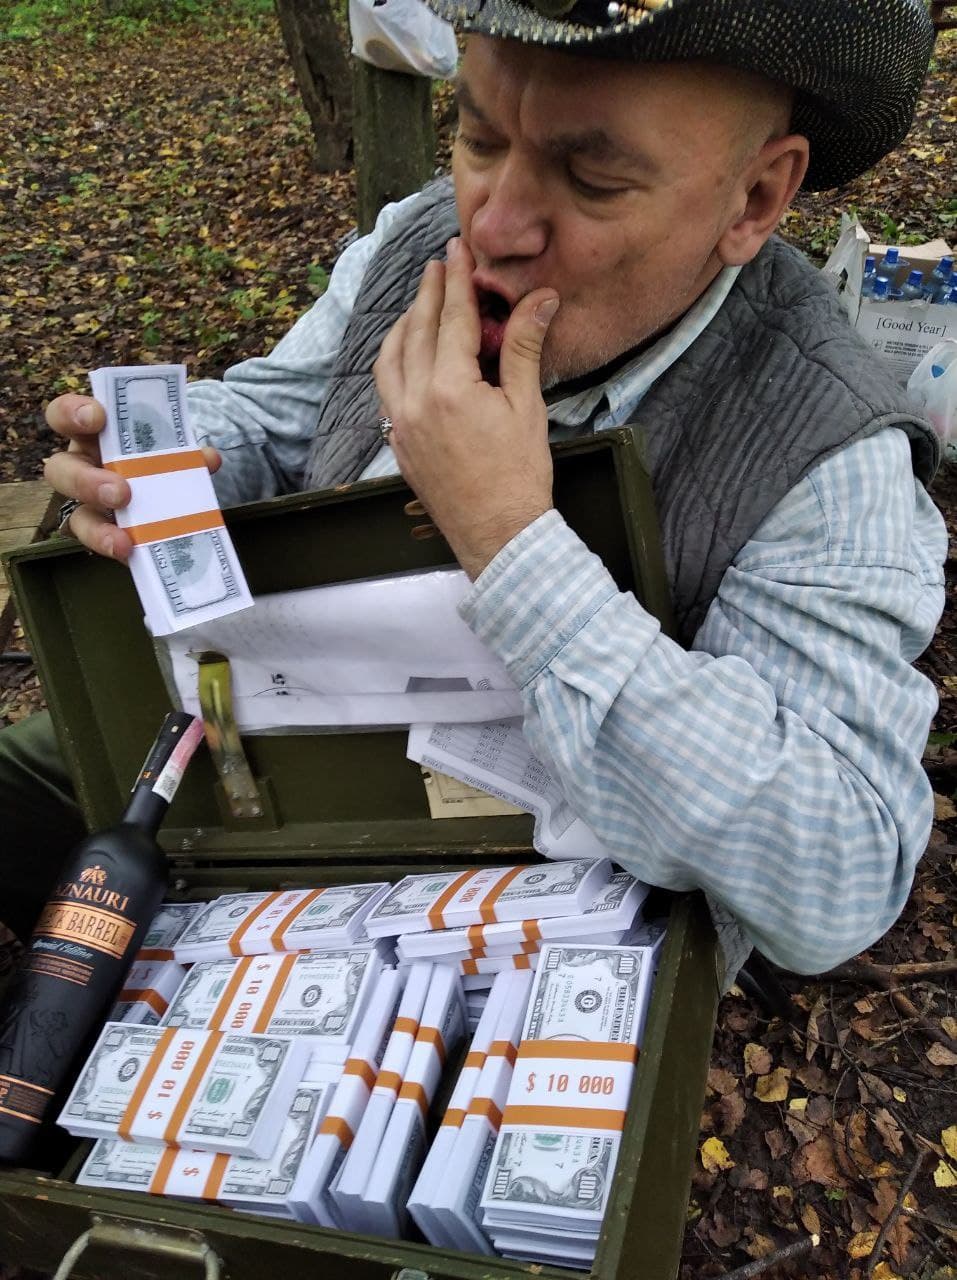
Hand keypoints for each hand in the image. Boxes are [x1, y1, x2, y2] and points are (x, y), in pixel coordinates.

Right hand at [43, 394, 219, 559]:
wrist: (169, 491)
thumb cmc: (158, 455)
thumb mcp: (170, 446)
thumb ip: (183, 451)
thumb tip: (208, 459)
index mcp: (92, 435)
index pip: (64, 416)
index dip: (72, 413)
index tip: (97, 417)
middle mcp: (82, 468)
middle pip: (61, 471)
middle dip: (86, 481)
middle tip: (120, 493)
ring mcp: (88, 506)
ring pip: (77, 517)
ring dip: (98, 530)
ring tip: (123, 541)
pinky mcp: (103, 535)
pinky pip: (102, 545)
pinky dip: (118, 547)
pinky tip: (133, 553)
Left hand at [373, 237, 558, 579]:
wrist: (498, 535)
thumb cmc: (519, 477)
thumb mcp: (527, 407)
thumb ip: (524, 348)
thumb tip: (539, 299)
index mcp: (449, 388)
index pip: (451, 318)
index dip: (456, 279)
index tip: (457, 250)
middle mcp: (415, 402)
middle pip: (416, 332)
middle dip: (427, 294)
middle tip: (437, 265)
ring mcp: (400, 425)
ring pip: (389, 360)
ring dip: (403, 327)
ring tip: (417, 307)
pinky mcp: (398, 445)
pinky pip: (386, 392)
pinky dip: (395, 364)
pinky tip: (408, 359)